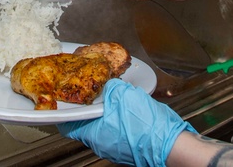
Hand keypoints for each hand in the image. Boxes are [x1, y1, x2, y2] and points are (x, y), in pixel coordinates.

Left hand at [58, 79, 195, 166]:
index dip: (64, 109)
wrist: (170, 144)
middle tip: (92, 92)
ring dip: (104, 112)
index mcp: (93, 132)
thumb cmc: (147, 126)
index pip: (67, 123)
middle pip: (84, 123)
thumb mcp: (124, 95)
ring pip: (101, 126)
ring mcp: (112, 147)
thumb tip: (107, 85)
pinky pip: (115, 131)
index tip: (62, 99)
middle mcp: (100, 143)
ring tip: (113, 98)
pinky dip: (116, 119)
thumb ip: (110, 88)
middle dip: (88, 107)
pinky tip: (127, 110)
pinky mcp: (125, 147)